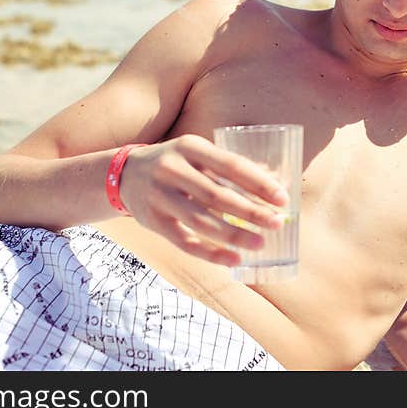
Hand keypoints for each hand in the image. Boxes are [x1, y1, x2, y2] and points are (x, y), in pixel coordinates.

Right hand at [118, 134, 289, 266]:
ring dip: (234, 236)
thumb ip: (230, 167)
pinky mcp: (152, 221)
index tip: (283, 198)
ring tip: (260, 244)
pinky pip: (184, 242)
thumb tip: (275, 180)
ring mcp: (160, 196)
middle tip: (277, 223)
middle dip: (251, 212)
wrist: (122, 173)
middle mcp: (172, 169)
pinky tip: (233, 260)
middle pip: (217, 195)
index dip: (259, 183)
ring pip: (201, 221)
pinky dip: (210, 253)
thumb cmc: (175, 163)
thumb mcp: (198, 154)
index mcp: (190, 147)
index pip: (231, 165)